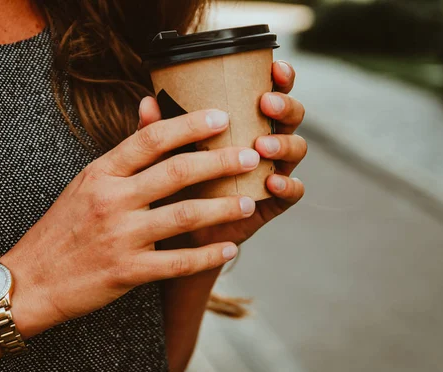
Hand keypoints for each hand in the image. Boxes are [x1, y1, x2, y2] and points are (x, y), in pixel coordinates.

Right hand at [2, 109, 268, 332]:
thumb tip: (149, 108)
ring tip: (249, 201)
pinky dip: (208, 255)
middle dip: (220, 161)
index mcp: (101, 173)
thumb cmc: (61, 228)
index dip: (190, 125)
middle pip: (177, 172)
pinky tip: (230, 248)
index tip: (222, 117)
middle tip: (252, 156)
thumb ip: (122, 152)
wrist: (30, 280)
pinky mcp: (127, 272)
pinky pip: (178, 262)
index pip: (151, 139)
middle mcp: (111, 200)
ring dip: (223, 208)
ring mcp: (120, 236)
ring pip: (185, 216)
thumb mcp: (86, 183)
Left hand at [143, 60, 306, 247]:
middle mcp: (263, 141)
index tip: (274, 68)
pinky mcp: (273, 201)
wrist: (178, 232)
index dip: (279, 78)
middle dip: (285, 106)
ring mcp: (271, 170)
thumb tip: (147, 103)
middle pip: (291, 116)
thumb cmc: (174, 183)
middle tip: (266, 104)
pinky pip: (294, 191)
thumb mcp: (164, 156)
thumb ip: (159, 133)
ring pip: (296, 149)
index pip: (269, 91)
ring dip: (284, 143)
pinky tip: (272, 181)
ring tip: (263, 145)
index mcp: (244, 121)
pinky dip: (288, 184)